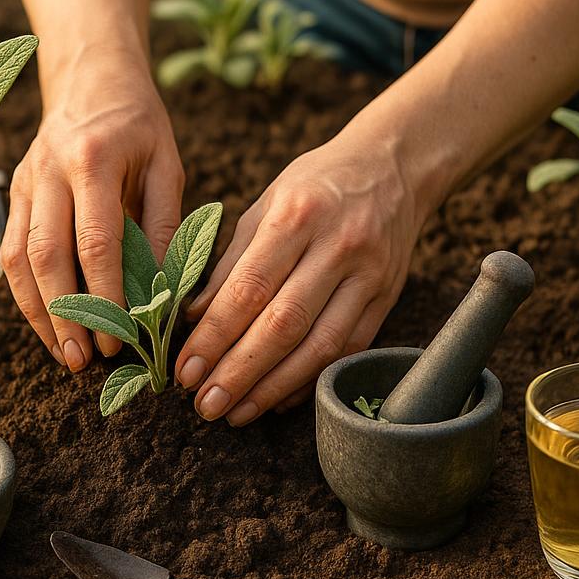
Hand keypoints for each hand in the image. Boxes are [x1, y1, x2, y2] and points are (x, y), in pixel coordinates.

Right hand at [2, 55, 183, 371]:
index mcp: (92, 159)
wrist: (91, 78)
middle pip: (44, 255)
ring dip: (38, 313)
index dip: (104, 294)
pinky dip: (26, 294)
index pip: (93, 239)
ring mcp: (23, 182)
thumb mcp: (166, 165)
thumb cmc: (137, 124)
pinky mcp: (13, 194)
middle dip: (63, 314)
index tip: (120, 336)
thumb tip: (162, 293)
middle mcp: (47, 170)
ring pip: (17, 259)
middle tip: (84, 359)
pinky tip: (48, 324)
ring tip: (63, 354)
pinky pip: (10, 252)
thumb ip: (163, 225)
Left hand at [175, 128, 431, 426]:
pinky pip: (348, 350)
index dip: (214, 335)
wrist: (393, 166)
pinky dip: (311, 380)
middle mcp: (336, 248)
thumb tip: (192, 318)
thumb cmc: (315, 184)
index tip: (185, 369)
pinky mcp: (388, 298)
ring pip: (319, 346)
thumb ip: (229, 261)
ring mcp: (368, 277)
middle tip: (204, 404)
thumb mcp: (264, 204)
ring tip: (235, 413)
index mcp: (296, 217)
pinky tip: (278, 399)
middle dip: (239, 372)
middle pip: (283, 324)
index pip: (249, 288)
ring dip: (273, 388)